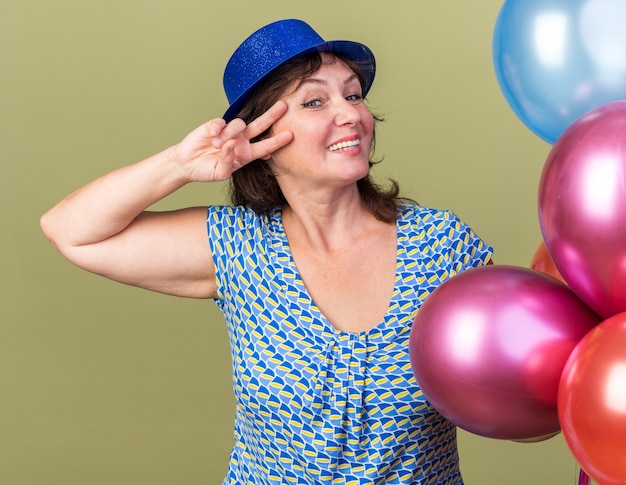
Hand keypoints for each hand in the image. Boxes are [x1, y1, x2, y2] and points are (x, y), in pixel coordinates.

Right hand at [172, 100, 292, 181]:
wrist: (187, 164)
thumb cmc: (206, 170)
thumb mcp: (220, 173)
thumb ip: (229, 162)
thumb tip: (231, 146)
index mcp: (246, 154)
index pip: (265, 146)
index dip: (277, 141)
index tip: (290, 135)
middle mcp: (240, 141)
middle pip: (260, 125)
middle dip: (272, 115)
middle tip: (284, 106)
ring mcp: (229, 132)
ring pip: (239, 124)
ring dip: (230, 134)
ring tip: (216, 146)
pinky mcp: (215, 125)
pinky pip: (221, 122)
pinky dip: (217, 128)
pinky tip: (211, 136)